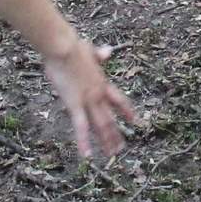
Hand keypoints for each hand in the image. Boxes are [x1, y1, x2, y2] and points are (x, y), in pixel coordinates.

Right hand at [43, 39, 136, 159]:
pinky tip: (87, 156)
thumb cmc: (72, 45)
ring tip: (112, 155)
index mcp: (103, 82)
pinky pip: (81, 127)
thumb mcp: (89, 50)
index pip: (119, 101)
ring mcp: (89, 100)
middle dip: (116, 134)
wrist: (64, 46)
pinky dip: (84, 142)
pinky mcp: (75, 104)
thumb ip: (99, 54)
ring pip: (101, 125)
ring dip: (106, 141)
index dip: (127, 112)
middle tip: (120, 148)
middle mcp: (99, 94)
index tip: (135, 121)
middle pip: (110, 118)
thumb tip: (108, 52)